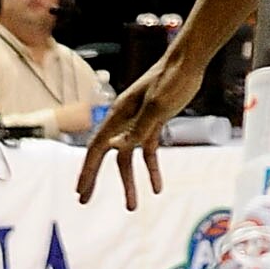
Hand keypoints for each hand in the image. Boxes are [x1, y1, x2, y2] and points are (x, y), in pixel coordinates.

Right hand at [76, 49, 203, 208]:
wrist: (190, 62)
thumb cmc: (173, 79)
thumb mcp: (157, 106)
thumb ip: (138, 128)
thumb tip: (116, 148)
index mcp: (120, 114)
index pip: (97, 147)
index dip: (87, 170)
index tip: (80, 191)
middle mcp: (125, 119)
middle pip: (106, 154)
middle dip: (94, 177)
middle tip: (84, 200)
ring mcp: (139, 121)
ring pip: (127, 157)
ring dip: (129, 182)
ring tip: (132, 206)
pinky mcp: (154, 122)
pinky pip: (147, 150)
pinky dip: (151, 169)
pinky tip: (157, 187)